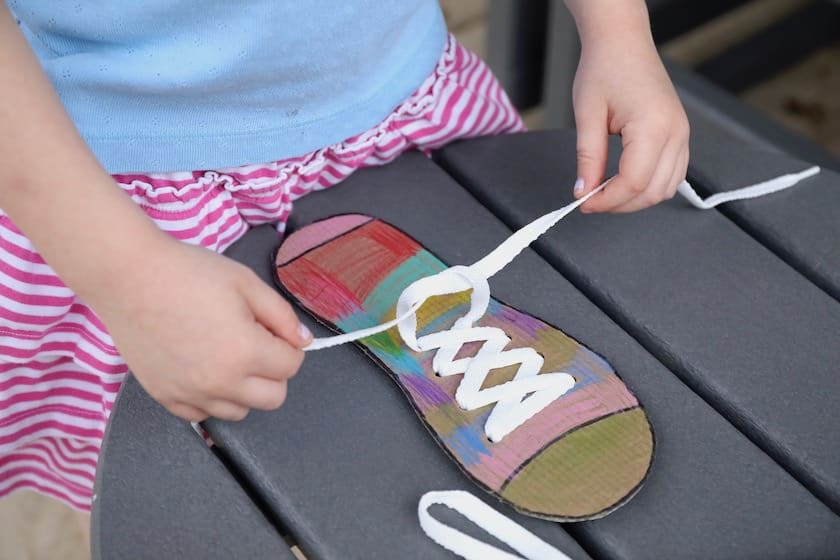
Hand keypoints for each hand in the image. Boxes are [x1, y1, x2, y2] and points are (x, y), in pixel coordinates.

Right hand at [92, 237, 310, 421]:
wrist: (129, 277)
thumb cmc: (189, 273)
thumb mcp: (247, 283)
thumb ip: (282, 315)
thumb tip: (302, 341)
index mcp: (245, 352)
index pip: (292, 366)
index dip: (289, 345)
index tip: (273, 330)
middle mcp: (220, 382)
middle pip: (273, 398)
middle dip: (274, 372)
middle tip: (256, 344)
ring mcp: (190, 394)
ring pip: (240, 411)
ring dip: (245, 389)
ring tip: (228, 356)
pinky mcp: (165, 397)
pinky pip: (202, 415)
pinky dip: (211, 398)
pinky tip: (204, 370)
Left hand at [570, 13, 689, 212]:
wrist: (623, 43)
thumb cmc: (605, 68)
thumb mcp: (587, 115)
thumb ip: (588, 158)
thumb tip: (583, 192)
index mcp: (653, 126)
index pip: (634, 182)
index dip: (607, 200)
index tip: (584, 203)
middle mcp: (675, 133)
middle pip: (653, 192)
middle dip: (620, 204)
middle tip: (590, 200)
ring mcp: (682, 134)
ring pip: (666, 188)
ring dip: (635, 199)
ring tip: (605, 192)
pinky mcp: (680, 135)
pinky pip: (671, 174)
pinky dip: (649, 186)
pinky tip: (624, 182)